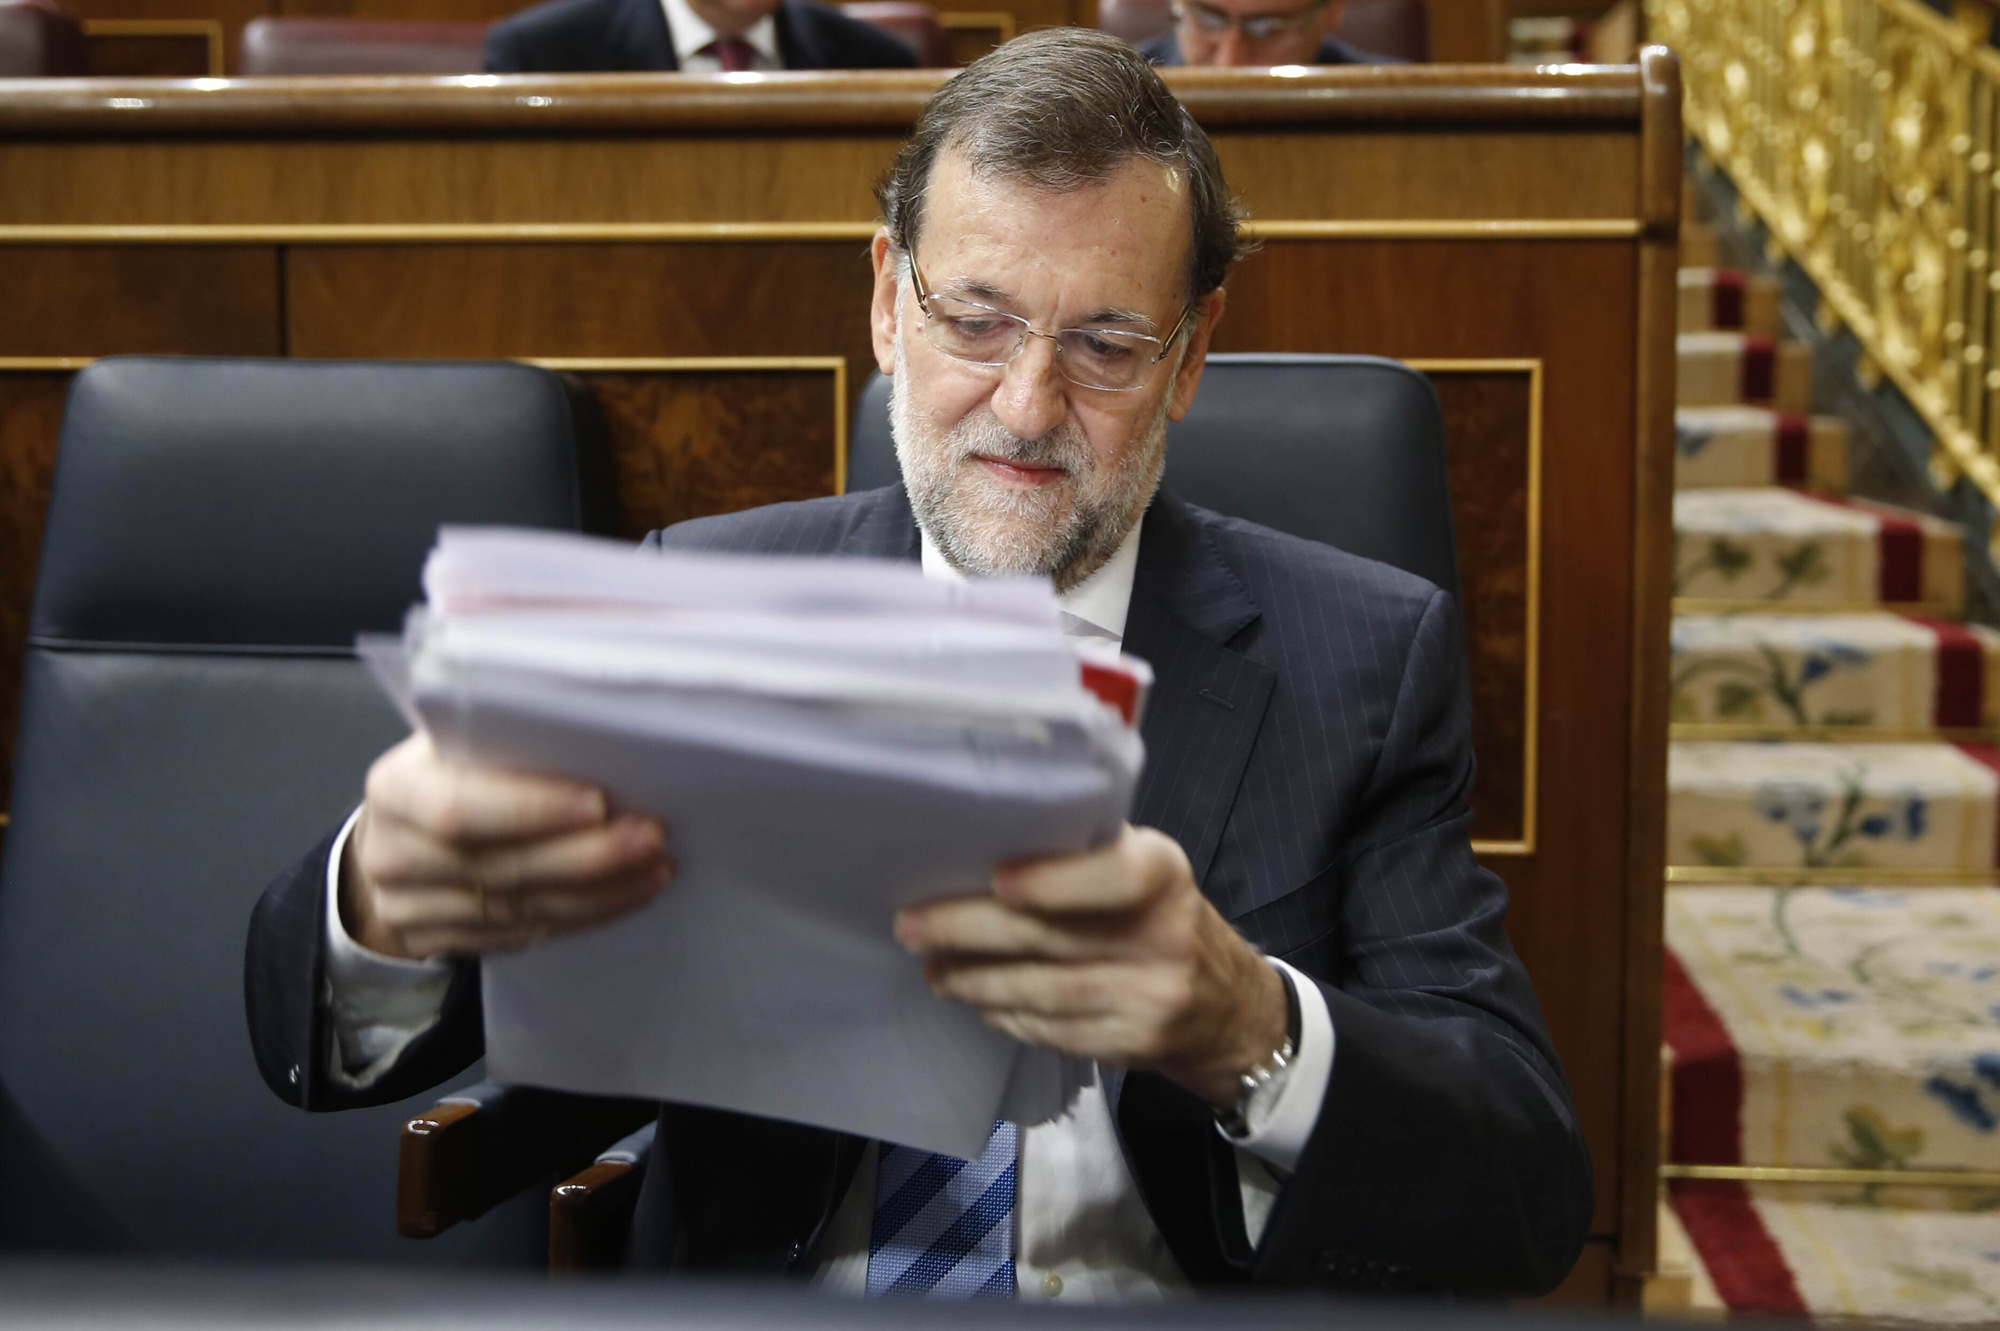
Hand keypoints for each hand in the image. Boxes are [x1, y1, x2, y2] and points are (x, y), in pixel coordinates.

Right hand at [340, 732, 673, 959]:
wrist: (396, 836)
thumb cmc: (444, 771)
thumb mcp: (455, 736)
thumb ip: (501, 730)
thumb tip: (582, 721)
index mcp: (396, 788)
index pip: (458, 808)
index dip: (531, 809)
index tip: (600, 803)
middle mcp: (394, 853)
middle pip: (499, 865)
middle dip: (587, 854)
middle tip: (651, 837)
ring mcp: (410, 908)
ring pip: (520, 907)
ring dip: (599, 890)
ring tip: (656, 866)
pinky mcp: (440, 942)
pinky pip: (523, 935)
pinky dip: (584, 915)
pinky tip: (627, 894)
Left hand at [894, 825, 1287, 1109]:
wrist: (1228, 1007)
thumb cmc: (1160, 918)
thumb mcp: (1145, 871)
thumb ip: (1084, 857)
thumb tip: (981, 846)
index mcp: (1163, 874)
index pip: (1114, 875)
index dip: (1054, 880)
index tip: (994, 878)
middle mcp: (1164, 936)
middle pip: (1055, 936)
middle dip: (971, 931)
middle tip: (912, 926)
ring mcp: (1150, 998)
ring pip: (1045, 992)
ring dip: (976, 980)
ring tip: (933, 968)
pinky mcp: (1133, 1044)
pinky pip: (1053, 1031)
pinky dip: (1006, 1015)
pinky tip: (977, 1000)